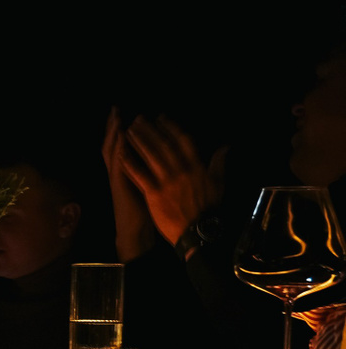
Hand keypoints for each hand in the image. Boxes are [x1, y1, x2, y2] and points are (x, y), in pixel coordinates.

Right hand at [102, 106, 155, 260]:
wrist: (135, 231)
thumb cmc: (147, 211)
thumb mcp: (150, 187)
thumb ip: (152, 172)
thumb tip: (161, 160)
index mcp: (129, 171)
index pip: (125, 146)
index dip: (123, 131)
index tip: (126, 115)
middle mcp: (120, 171)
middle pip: (114, 144)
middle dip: (114, 127)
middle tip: (115, 109)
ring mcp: (118, 177)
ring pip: (113, 151)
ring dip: (114, 134)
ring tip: (116, 118)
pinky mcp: (120, 184)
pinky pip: (118, 164)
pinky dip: (118, 149)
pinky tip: (120, 137)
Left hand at [120, 113, 226, 250]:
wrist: (198, 231)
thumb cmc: (209, 208)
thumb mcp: (219, 182)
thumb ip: (219, 162)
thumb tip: (226, 146)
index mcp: (196, 167)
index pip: (183, 141)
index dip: (171, 127)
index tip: (161, 117)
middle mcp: (181, 171)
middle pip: (163, 145)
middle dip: (150, 130)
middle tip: (139, 119)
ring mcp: (166, 182)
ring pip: (151, 157)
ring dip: (139, 142)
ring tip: (128, 130)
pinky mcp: (154, 194)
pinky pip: (140, 176)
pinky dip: (130, 164)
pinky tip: (121, 154)